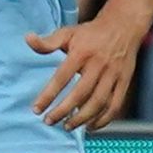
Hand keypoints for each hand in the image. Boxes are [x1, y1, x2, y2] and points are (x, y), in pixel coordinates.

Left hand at [25, 8, 145, 130]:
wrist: (123, 25)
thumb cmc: (91, 32)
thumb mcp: (68, 33)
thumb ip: (48, 42)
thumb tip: (28, 39)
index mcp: (81, 53)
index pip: (62, 78)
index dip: (48, 95)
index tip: (37, 109)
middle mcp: (98, 65)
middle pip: (80, 93)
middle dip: (64, 111)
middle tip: (49, 121)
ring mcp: (113, 74)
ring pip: (98, 102)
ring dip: (82, 118)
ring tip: (68, 126)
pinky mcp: (124, 82)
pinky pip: (115, 105)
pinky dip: (103, 119)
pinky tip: (91, 126)